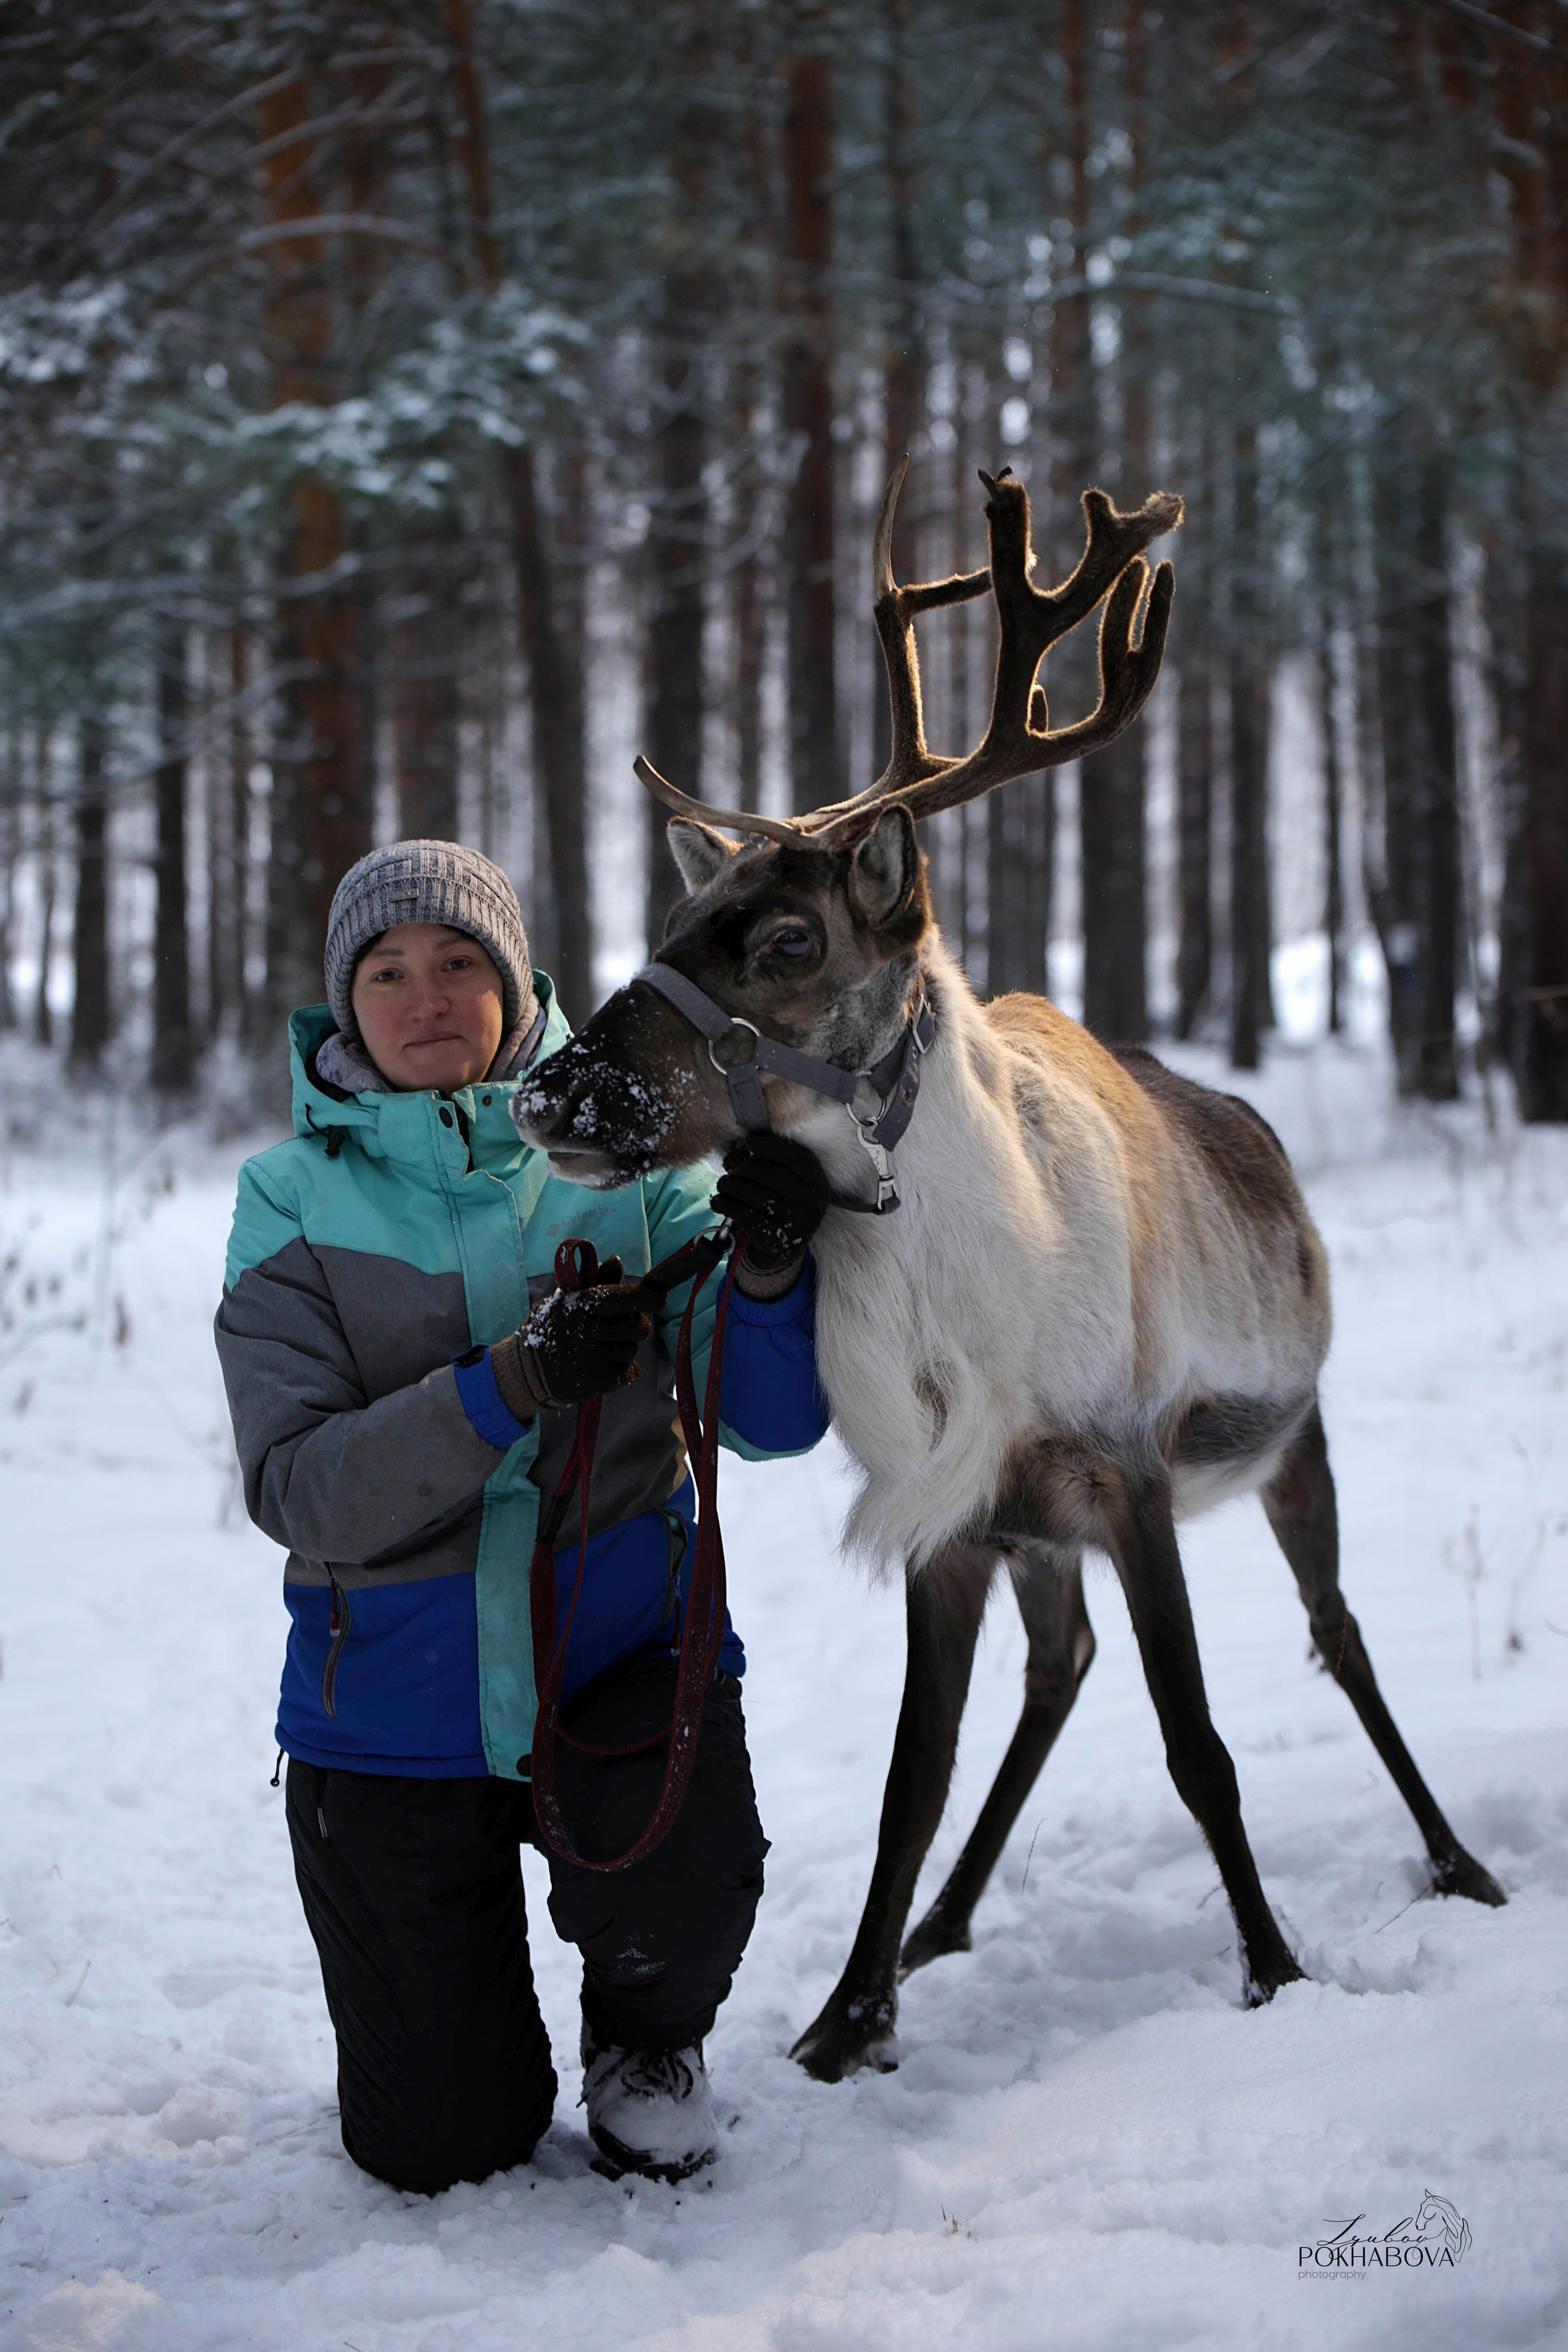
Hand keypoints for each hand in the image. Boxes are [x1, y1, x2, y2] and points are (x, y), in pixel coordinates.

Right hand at [491, 1256, 651, 1413]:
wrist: (527, 1370)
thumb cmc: (552, 1328)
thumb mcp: (567, 1300)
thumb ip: (596, 1282)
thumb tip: (617, 1260)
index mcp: (580, 1304)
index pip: (624, 1298)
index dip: (647, 1298)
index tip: (659, 1299)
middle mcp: (587, 1329)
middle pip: (638, 1327)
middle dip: (635, 1326)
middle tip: (617, 1329)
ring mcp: (593, 1357)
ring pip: (633, 1350)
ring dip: (624, 1349)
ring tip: (599, 1349)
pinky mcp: (597, 1382)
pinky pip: (630, 1372)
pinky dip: (623, 1371)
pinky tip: (603, 1365)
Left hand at [711, 1133, 829, 1275]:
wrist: (786, 1249)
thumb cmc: (784, 1204)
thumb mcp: (794, 1182)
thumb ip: (778, 1161)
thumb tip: (746, 1140)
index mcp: (816, 1180)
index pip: (792, 1155)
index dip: (767, 1145)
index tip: (749, 1142)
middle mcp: (808, 1200)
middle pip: (765, 1172)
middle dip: (740, 1164)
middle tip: (729, 1164)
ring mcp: (791, 1221)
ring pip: (749, 1192)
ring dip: (728, 1184)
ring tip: (723, 1184)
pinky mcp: (772, 1238)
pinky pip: (740, 1213)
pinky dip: (724, 1204)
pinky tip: (719, 1201)